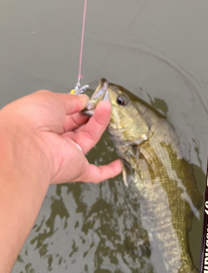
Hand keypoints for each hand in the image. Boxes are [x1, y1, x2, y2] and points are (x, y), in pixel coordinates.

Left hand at [0, 90, 121, 184]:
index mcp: (45, 121)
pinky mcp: (77, 169)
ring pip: (90, 138)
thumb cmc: (30, 120)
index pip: (69, 113)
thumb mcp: (51, 98)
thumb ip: (71, 100)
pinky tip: (117, 165)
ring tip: (107, 108)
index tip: (93, 98)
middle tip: (103, 103)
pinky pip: (94, 173)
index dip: (82, 105)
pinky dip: (107, 171)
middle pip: (81, 125)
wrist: (26, 145)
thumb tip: (84, 100)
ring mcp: (67, 154)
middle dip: (92, 113)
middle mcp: (55, 139)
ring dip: (100, 123)